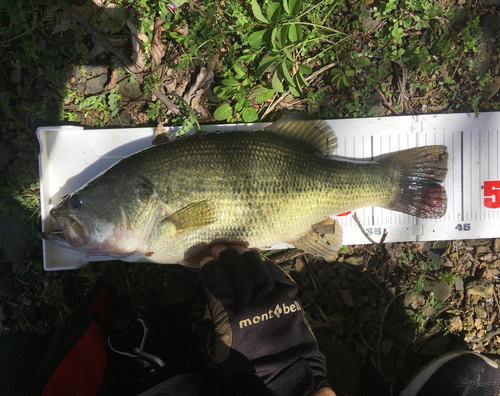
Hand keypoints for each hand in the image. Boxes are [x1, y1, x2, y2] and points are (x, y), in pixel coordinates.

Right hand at [198, 244, 330, 395]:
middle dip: (224, 254)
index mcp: (227, 316)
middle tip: (219, 249)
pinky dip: (265, 265)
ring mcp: (271, 298)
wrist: (282, 379)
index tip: (205, 261)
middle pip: (235, 267)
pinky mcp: (289, 298)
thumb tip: (209, 301)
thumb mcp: (214, 352)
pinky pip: (276, 273)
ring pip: (256, 266)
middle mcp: (249, 302)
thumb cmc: (243, 369)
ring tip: (238, 252)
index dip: (208, 266)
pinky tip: (259, 262)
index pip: (215, 279)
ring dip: (244, 256)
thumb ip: (207, 324)